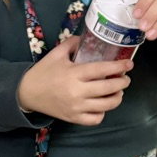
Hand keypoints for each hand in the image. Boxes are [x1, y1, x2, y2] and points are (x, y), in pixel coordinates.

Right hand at [17, 36, 132, 126]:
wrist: (26, 93)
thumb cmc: (43, 72)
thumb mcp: (56, 53)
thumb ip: (73, 43)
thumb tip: (88, 37)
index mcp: (74, 73)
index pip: (102, 69)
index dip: (119, 66)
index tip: (129, 64)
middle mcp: (77, 91)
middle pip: (109, 88)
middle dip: (122, 83)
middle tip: (125, 79)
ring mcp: (76, 107)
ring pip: (106, 105)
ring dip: (117, 98)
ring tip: (118, 92)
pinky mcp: (73, 118)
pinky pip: (95, 119)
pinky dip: (102, 113)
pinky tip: (102, 105)